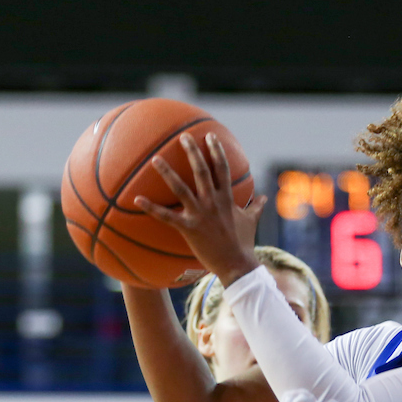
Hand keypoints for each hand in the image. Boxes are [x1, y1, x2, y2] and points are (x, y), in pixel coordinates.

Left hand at [133, 133, 266, 286]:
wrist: (237, 265)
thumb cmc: (243, 243)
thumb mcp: (251, 221)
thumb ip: (256, 207)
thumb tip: (264, 198)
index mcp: (227, 198)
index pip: (222, 168)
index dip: (216, 151)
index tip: (210, 136)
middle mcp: (213, 202)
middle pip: (202, 171)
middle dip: (193, 152)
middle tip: (183, 137)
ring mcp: (200, 214)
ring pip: (181, 188)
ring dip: (167, 172)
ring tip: (155, 158)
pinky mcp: (189, 228)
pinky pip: (166, 216)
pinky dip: (151, 208)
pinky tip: (136, 199)